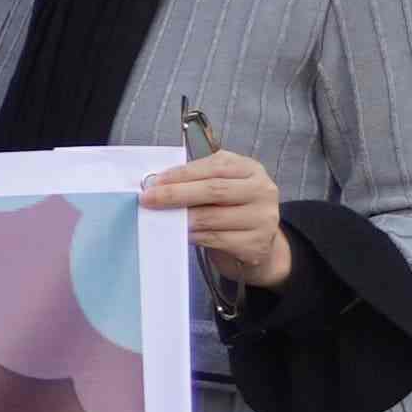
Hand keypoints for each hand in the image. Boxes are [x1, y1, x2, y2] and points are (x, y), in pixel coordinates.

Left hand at [140, 149, 296, 291]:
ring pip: (213, 217)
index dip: (183, 173)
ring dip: (181, 218)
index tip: (155, 180)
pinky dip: (194, 236)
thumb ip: (197, 180)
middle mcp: (262, 191)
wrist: (258, 242)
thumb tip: (158, 184)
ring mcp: (263, 219)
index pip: (214, 167)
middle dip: (176, 194)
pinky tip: (180, 234)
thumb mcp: (221, 185)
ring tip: (159, 217)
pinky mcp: (256, 244)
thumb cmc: (231, 207)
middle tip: (148, 199)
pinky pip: (217, 239)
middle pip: (214, 190)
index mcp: (251, 169)